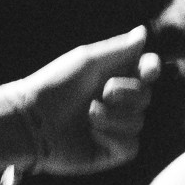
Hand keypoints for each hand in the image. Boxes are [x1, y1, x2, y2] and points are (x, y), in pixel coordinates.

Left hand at [5, 26, 161, 178]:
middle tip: (103, 92)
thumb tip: (143, 32)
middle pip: (146, 97)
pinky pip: (130, 146)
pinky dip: (113, 137)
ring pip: (138, 122)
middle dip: (127, 93)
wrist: (33, 120)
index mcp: (112, 77)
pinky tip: (93, 133)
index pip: (146, 71)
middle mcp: (115, 103)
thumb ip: (119, 49)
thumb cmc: (56, 84)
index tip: (146, 70)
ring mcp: (112, 128)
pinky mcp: (108, 152)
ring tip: (89, 115)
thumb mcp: (88, 61)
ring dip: (114, 117)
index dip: (152, 70)